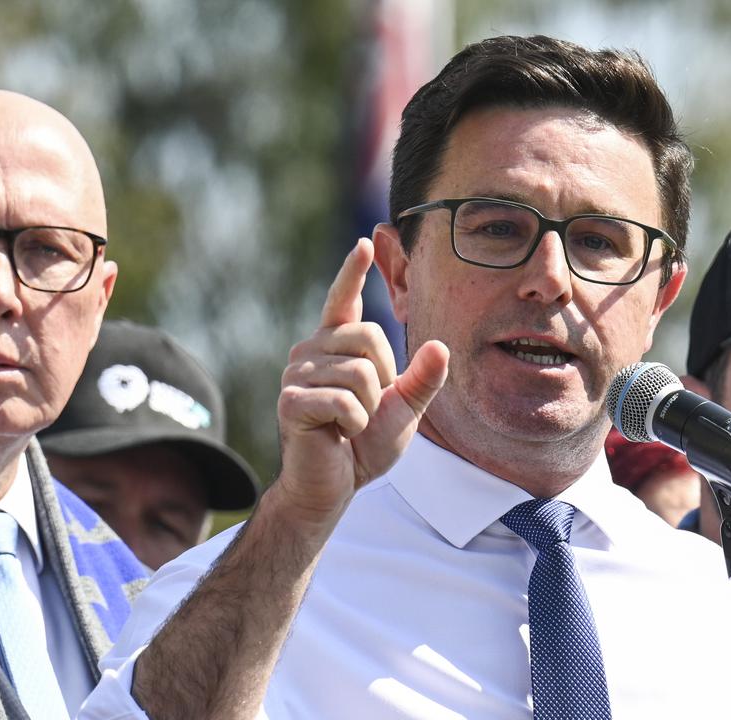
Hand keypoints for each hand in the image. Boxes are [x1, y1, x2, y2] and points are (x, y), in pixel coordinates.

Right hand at [273, 237, 448, 528]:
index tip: (364, 244)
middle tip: (366, 409)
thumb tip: (439, 347)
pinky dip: (354, 424)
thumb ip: (421, 380)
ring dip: (368, 408)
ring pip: (359, 372)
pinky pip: (344, 401)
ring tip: (349, 424)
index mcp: (335, 348)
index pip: (343, 301)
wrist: (333, 486)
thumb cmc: (363, 446)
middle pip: (369, 337)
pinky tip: (338, 434)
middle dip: (383, 379)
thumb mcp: (404, 410)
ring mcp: (295, 374)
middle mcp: (311, 352)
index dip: (353, 273)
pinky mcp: (290, 401)